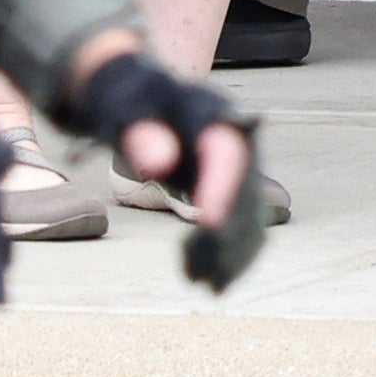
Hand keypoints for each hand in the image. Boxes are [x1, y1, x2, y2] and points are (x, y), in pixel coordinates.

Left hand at [69, 47, 268, 290]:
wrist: (140, 98)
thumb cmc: (129, 103)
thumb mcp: (123, 112)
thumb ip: (138, 133)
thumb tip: (158, 163)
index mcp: (210, 110)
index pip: (226, 151)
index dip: (222, 187)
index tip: (208, 224)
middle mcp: (239, 137)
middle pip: (246, 193)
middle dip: (224, 237)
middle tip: (193, 274)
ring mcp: (243, 163)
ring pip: (252, 217)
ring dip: (230, 255)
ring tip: (195, 278)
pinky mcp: (239, 186)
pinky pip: (248, 226)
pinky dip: (230, 256)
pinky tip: (200, 272)